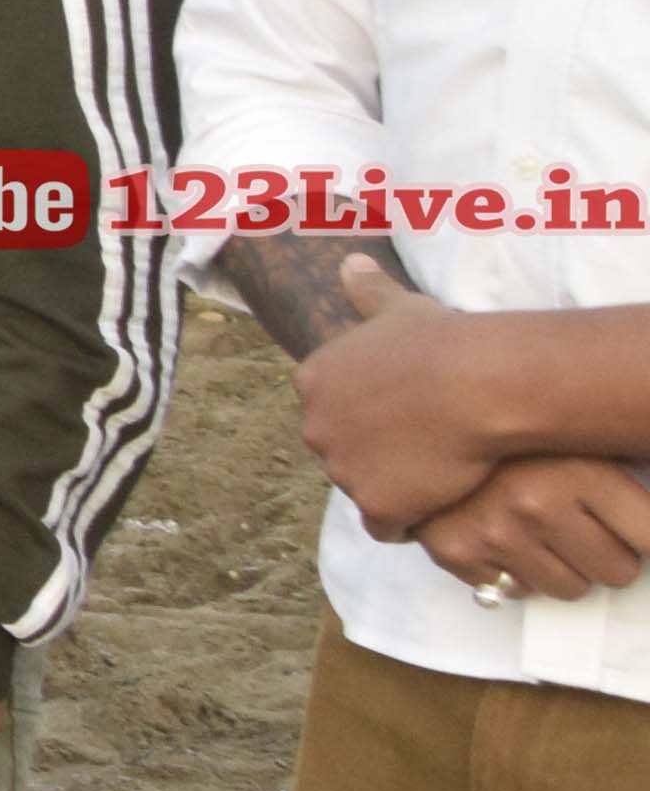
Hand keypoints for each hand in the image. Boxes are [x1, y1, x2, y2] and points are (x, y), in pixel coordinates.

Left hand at [299, 252, 513, 535]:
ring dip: (394, 487)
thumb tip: (349, 264)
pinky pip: (387, 526)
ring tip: (438, 474)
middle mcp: (314, 427)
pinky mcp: (375, 505)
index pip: (331, 410)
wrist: (476, 383)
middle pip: (342, 452)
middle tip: (425, 445)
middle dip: (375, 452)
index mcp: (313, 382)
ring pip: (364, 489)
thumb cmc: (442, 341)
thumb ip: (368, 293)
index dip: (371, 416)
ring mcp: (341, 470)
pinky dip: (409, 521)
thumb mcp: (398, 308)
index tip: (406, 413)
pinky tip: (438, 505)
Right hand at [410, 456, 649, 602]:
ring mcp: (494, 533)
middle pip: (618, 572)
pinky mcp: (456, 553)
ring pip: (571, 590)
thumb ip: (625, 472)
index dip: (642, 531)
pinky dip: (514, 570)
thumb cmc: (516, 435)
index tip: (627, 520)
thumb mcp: (581, 439)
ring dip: (565, 567)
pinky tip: (503, 534)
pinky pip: (515, 591)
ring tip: (542, 529)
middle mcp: (536, 505)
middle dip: (607, 553)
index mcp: (580, 471)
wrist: (421, 422)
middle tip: (582, 523)